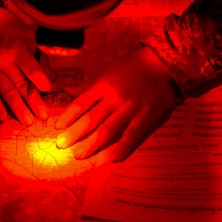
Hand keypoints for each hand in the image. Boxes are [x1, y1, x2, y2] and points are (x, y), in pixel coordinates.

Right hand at [0, 8, 51, 123]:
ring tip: (28, 121)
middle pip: (20, 84)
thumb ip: (39, 55)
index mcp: (16, 48)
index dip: (41, 81)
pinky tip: (2, 117)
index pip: (31, 69)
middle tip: (42, 117)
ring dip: (17, 108)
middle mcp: (2, 60)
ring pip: (5, 91)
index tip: (49, 91)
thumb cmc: (8, 26)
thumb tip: (50, 78)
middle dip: (33, 102)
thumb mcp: (28, 34)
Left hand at [54, 46, 181, 162]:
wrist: (164, 62)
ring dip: (92, 144)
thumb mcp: (107, 70)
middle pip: (91, 119)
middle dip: (74, 133)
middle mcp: (114, 97)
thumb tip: (67, 90)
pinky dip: (122, 148)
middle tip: (61, 145)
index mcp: (103, 85)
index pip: (81, 103)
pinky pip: (132, 135)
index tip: (57, 128)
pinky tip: (112, 159)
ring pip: (108, 129)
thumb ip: (88, 84)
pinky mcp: (146, 115)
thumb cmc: (132, 65)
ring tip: (79, 155)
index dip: (68, 116)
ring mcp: (130, 108)